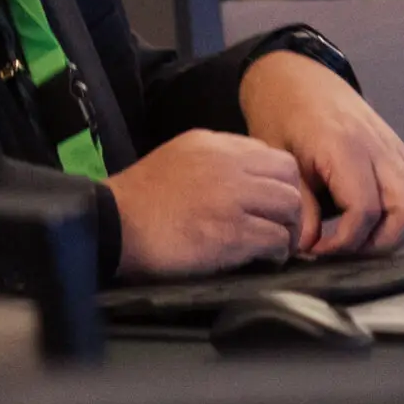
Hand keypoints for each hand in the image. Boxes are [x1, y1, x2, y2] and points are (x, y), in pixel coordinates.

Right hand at [107, 130, 304, 278]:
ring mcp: (233, 198)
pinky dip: (277, 251)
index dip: (278, 182)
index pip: (272, 155)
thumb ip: (216, 160)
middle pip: (289, 177)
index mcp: (215, 144)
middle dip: (291, 204)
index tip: (271, 203)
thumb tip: (247, 177)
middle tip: (282, 225)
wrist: (112, 225)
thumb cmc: (140, 200)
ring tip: (277, 244)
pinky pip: (275, 238)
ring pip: (290, 206)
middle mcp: (229, 165)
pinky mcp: (232, 233)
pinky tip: (265, 258)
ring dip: (288, 228)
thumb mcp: (179, 157)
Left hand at [238, 50, 403, 257]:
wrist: (297, 76)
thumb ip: (299, 204)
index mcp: (345, 145)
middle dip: (379, 245)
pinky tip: (366, 224)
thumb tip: (309, 247)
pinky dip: (396, 217)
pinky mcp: (398, 152)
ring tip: (356, 243)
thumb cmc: (282, 114)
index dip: (345, 242)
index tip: (319, 251)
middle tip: (345, 254)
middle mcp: (379, 147)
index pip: (365, 210)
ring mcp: (393, 148)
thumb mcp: (278, 158)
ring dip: (393, 234)